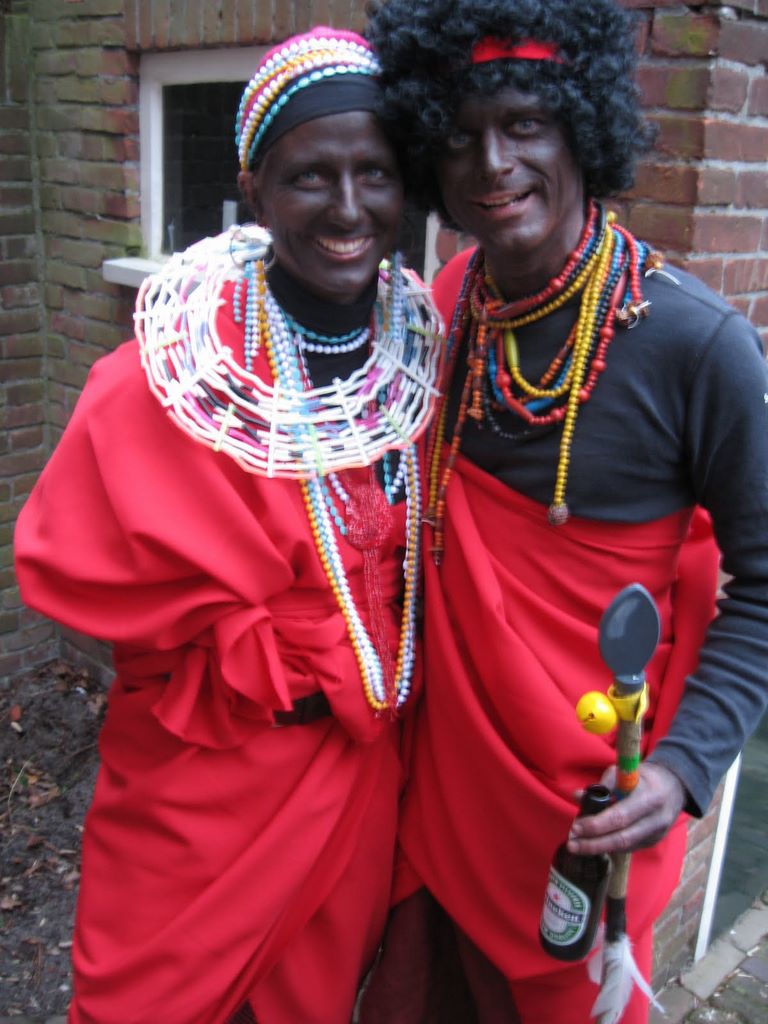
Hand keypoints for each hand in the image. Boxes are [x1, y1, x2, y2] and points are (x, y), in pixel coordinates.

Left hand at [566, 763, 685, 855]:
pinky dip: (610, 846)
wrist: (675, 786)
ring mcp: (657, 834)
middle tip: (572, 843)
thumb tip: (577, 796)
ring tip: (577, 845)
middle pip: (622, 840)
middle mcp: (656, 820)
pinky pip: (630, 847)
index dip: (596, 825)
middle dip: (594, 844)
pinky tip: (594, 844)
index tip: (576, 827)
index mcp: (650, 798)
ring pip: (625, 847)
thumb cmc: (645, 776)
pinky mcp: (654, 841)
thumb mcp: (626, 771)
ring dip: (599, 847)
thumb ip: (602, 784)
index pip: (620, 817)